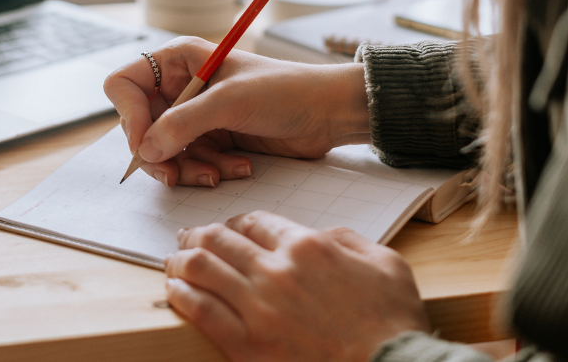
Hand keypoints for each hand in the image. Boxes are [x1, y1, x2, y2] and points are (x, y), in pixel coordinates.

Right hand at [103, 37, 368, 186]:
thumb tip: (144, 150)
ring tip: (220, 173)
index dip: (129, 116)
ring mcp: (194, 114)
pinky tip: (238, 168)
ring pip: (163, 151)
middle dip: (160, 153)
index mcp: (178, 60)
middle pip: (140, 126)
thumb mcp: (230, 103)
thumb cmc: (284, 91)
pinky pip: (188, 163)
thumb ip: (183, 124)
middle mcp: (180, 86)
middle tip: (175, 174)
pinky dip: (207, 171)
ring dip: (188, 168)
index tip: (146, 143)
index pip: (125, 85)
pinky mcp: (211, 139)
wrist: (328, 112)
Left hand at [165, 211, 430, 361]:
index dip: (236, 223)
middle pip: (220, 239)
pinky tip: (174, 291)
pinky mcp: (247, 345)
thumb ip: (347, 240)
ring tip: (173, 260)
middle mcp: (276, 271)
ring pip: (202, 268)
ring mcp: (258, 308)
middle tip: (188, 237)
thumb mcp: (385, 263)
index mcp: (307, 247)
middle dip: (198, 234)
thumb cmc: (394, 324)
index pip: (254, 222)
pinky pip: (200, 310)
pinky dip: (181, 296)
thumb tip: (323, 235)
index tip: (229, 229)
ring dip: (181, 260)